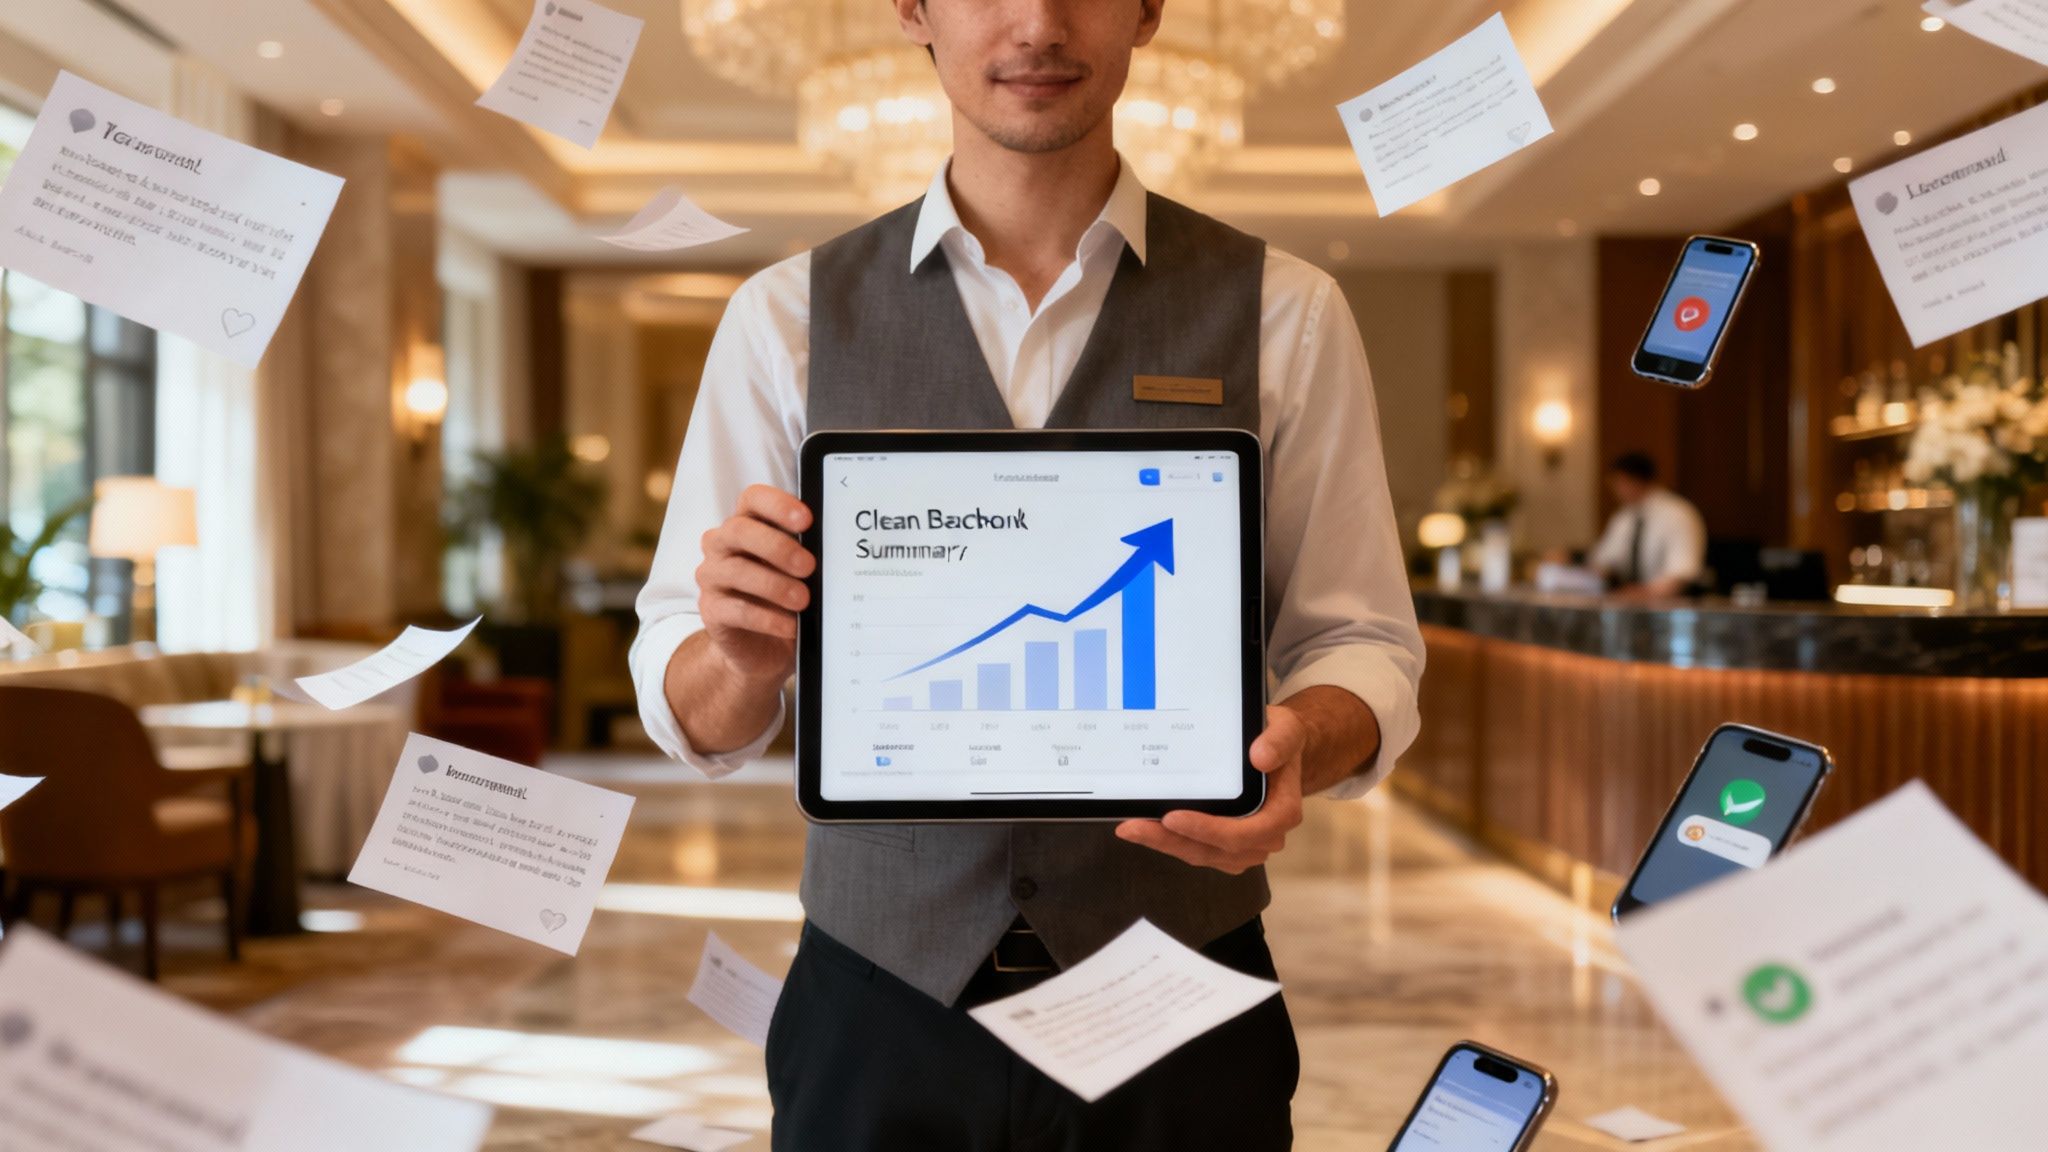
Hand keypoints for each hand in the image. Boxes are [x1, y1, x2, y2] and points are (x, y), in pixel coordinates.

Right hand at [695, 484, 814, 683]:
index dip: (777, 505)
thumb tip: (832, 550)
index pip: (753, 499)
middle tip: (808, 566)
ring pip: (736, 570)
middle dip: (778, 547)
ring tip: (803, 600)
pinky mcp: (711, 610)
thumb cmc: (783, 598)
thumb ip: (806, 554)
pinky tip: (789, 626)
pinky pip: (736, 610)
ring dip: (775, 585)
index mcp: (746, 524)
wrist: (762, 647)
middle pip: (740, 530)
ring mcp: (712, 576)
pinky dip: (767, 618)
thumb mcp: (798, 573)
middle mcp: (722, 545)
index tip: (806, 520)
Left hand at [1114, 705, 1306, 874]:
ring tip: (1131, 828)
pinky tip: (1143, 828)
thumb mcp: (1286, 729)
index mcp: (1282, 812)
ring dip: (1165, 844)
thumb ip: (1279, 741)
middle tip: (1134, 826)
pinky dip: (1170, 842)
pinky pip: (1196, 850)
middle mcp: (1265, 837)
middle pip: (1216, 850)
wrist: (1276, 750)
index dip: (1209, 830)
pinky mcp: (1225, 845)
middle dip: (1172, 840)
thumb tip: (1260, 757)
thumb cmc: (1278, 740)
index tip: (1172, 817)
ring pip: (1202, 855)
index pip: (1246, 833)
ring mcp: (1245, 845)